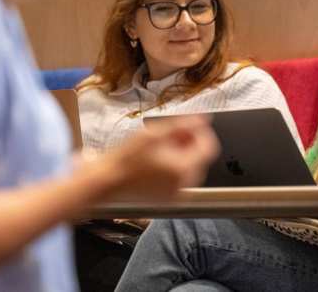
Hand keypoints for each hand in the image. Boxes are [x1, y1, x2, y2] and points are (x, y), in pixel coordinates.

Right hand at [78, 115, 218, 201]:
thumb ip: (183, 124)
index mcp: (183, 170)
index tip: (191, 126)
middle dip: (191, 143)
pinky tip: (159, 161)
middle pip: (201, 159)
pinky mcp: (169, 199)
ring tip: (162, 148)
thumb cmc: (126, 158)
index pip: (209, 148)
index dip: (202, 133)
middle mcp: (184, 186)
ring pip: (192, 169)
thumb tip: (203, 120)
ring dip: (184, 155)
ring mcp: (177, 195)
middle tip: (171, 135)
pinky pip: (182, 180)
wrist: (108, 180)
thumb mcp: (155, 133)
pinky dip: (176, 168)